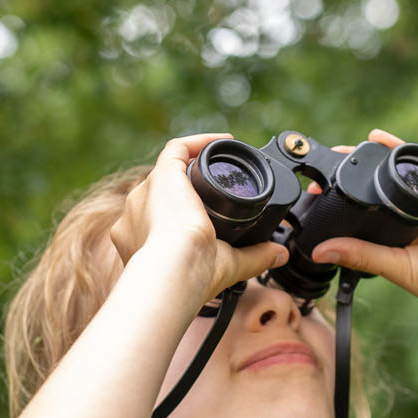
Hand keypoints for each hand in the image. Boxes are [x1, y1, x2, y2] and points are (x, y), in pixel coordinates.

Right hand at [109, 133, 288, 307]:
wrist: (176, 267)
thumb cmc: (191, 276)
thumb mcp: (227, 266)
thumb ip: (253, 258)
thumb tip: (280, 255)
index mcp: (143, 239)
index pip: (160, 218)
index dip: (181, 211)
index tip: (206, 212)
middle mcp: (137, 215)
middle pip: (162, 194)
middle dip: (188, 190)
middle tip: (216, 190)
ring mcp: (146, 195)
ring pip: (169, 171)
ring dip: (195, 162)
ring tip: (223, 162)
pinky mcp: (161, 176)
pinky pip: (177, 148)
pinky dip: (200, 142)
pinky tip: (223, 141)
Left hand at [308, 129, 417, 324]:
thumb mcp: (398, 269)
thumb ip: (361, 255)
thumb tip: (320, 251)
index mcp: (402, 244)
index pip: (367, 218)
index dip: (344, 205)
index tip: (316, 195)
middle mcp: (417, 223)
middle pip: (382, 193)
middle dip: (356, 179)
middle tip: (327, 167)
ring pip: (400, 176)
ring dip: (375, 161)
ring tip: (347, 149)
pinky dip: (401, 149)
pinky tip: (380, 139)